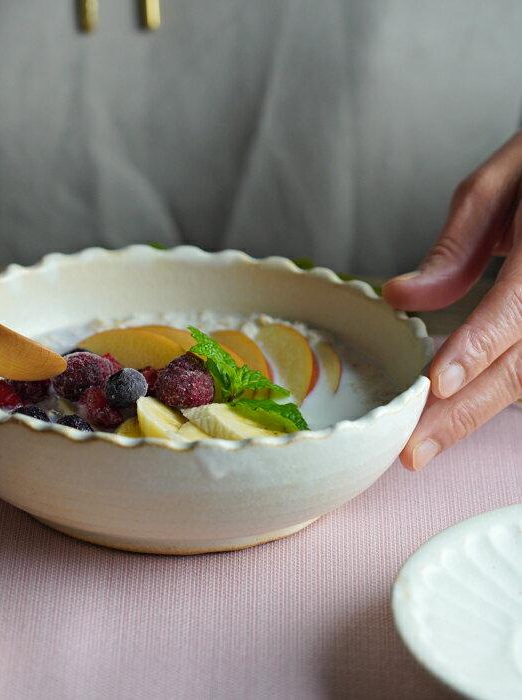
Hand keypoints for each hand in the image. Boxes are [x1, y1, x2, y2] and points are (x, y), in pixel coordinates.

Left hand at [382, 130, 521, 470]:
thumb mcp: (501, 184)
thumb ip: (456, 247)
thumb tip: (401, 298)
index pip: (515, 309)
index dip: (476, 349)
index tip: (437, 385)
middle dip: (465, 411)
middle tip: (415, 450)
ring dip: (478, 413)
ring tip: (429, 442)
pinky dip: (498, 392)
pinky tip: (459, 412)